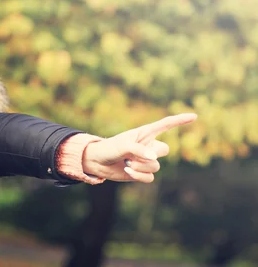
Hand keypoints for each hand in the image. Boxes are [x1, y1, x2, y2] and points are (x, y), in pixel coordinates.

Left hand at [82, 113, 196, 182]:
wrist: (98, 162)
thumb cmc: (109, 148)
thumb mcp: (122, 145)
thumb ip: (138, 150)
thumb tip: (154, 159)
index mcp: (145, 133)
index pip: (165, 125)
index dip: (179, 120)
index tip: (194, 116)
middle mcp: (148, 146)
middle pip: (164, 150)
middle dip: (151, 154)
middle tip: (133, 154)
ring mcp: (146, 160)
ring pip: (156, 166)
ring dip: (141, 166)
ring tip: (126, 162)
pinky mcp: (142, 173)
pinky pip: (150, 177)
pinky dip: (139, 176)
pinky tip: (127, 171)